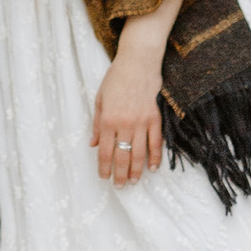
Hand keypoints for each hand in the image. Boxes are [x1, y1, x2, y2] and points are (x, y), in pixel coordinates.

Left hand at [91, 51, 163, 184]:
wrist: (138, 63)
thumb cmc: (115, 79)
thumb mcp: (100, 100)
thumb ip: (97, 124)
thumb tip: (94, 145)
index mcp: (108, 120)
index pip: (105, 151)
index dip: (104, 168)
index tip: (104, 178)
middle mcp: (125, 124)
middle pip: (122, 156)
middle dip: (120, 174)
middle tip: (119, 187)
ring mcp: (142, 122)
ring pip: (139, 153)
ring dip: (136, 170)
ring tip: (133, 182)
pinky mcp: (155, 118)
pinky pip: (156, 142)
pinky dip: (155, 157)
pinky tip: (153, 168)